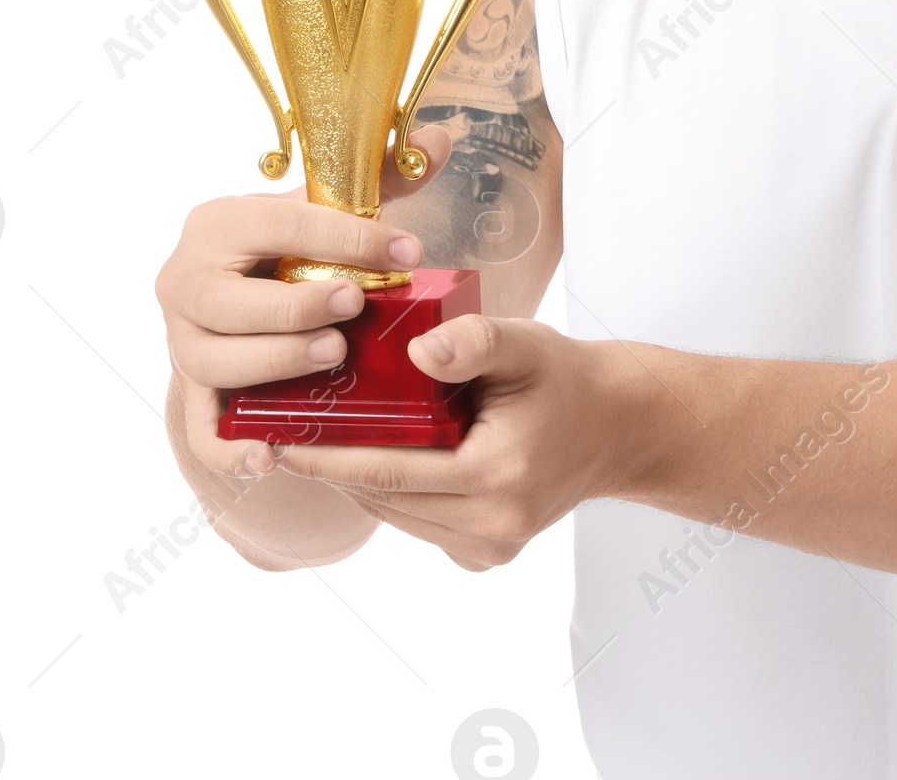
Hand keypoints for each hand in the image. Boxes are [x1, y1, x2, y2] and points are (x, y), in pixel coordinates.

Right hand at [155, 129, 452, 485]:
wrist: (244, 290)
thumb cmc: (294, 245)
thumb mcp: (331, 207)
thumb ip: (384, 177)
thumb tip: (440, 140)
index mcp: (218, 222)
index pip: (280, 223)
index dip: (346, 236)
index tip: (409, 249)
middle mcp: (185, 281)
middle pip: (226, 302)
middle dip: (293, 304)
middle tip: (356, 303)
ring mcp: (181, 342)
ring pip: (213, 362)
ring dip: (273, 363)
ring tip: (334, 355)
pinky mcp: (191, 392)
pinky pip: (199, 428)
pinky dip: (228, 444)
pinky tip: (271, 452)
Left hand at [273, 314, 648, 569]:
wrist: (621, 426)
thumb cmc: (568, 378)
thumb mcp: (526, 344)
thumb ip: (473, 343)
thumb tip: (417, 353)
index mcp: (496, 474)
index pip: (386, 470)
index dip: (324, 457)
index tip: (276, 440)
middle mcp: (492, 524)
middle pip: (384, 498)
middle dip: (331, 468)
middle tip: (280, 436)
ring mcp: (491, 546)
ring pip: (397, 515)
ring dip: (360, 482)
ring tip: (320, 444)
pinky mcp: (488, 554)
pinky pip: (421, 524)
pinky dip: (396, 494)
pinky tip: (380, 459)